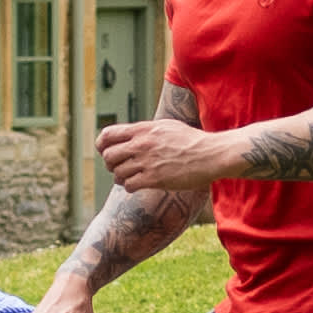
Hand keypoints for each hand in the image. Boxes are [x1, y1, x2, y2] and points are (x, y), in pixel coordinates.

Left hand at [94, 110, 233, 198]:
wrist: (210, 155)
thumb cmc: (191, 140)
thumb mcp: (166, 126)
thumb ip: (146, 130)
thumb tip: (131, 133)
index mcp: (143, 130)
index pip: (107, 135)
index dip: (102, 145)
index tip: (106, 151)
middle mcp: (141, 144)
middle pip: (108, 156)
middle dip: (111, 164)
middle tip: (119, 167)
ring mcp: (147, 162)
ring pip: (117, 172)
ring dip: (121, 177)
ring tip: (130, 177)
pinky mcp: (154, 179)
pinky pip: (129, 185)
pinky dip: (130, 186)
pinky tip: (138, 185)